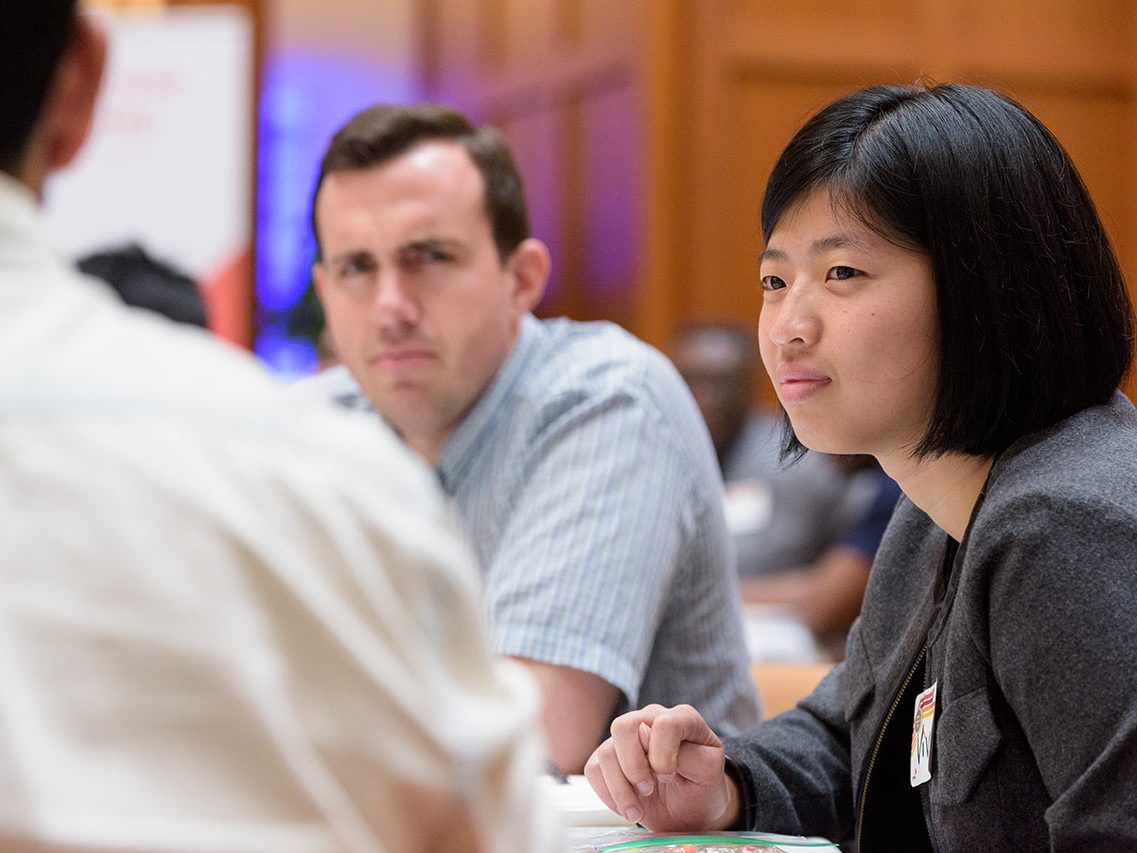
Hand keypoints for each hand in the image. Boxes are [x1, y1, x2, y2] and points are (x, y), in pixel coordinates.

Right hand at [583, 704, 737, 830]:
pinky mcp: (609, 757)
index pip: (664, 724)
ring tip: (638, 809)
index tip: (669, 778)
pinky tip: (628, 805)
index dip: (663, 756)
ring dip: (620, 790)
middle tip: (648, 791)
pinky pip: (593, 770)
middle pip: (623, 727)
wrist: (690, 811)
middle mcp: (650, 720)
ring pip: (605, 753)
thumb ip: (684, 753)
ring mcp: (627, 738)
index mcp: (682, 718)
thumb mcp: (707, 774)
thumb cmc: (702, 789)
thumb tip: (646, 735)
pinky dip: (608, 795)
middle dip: (633, 768)